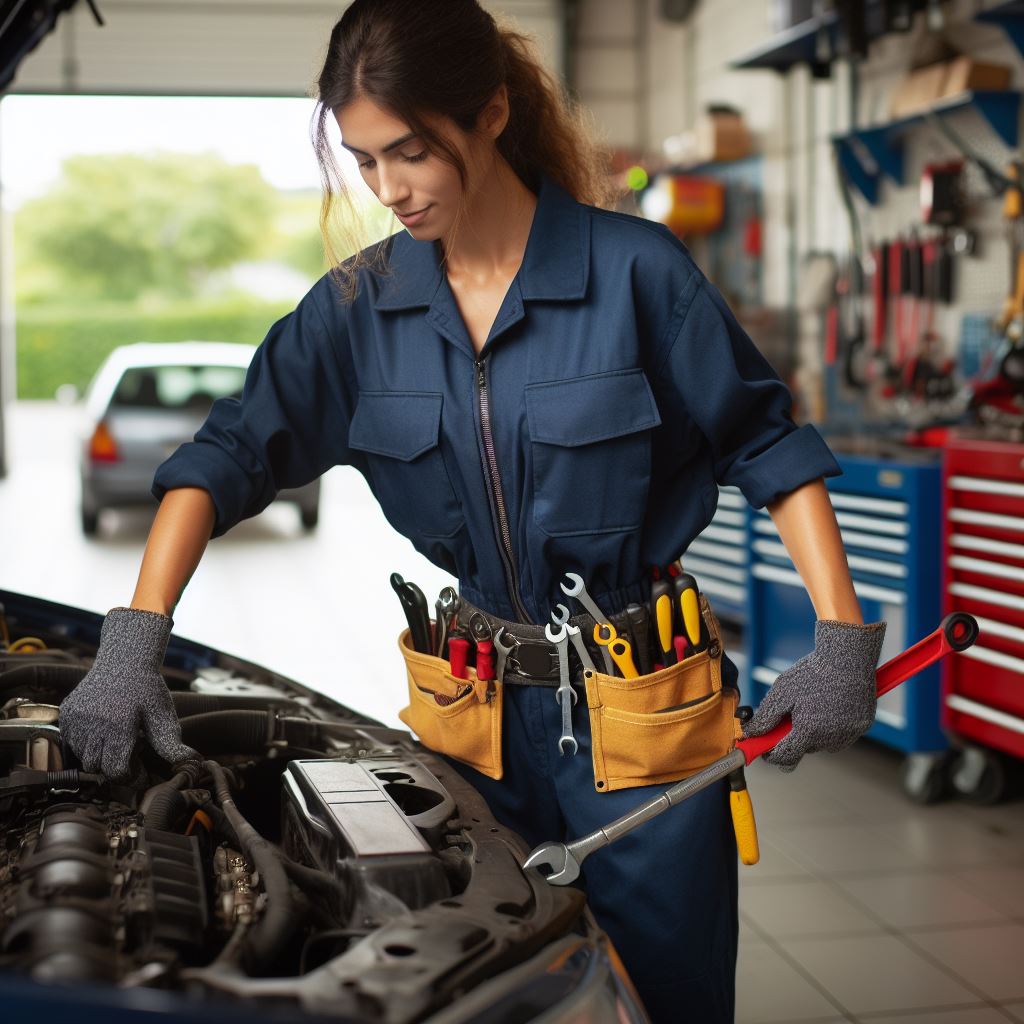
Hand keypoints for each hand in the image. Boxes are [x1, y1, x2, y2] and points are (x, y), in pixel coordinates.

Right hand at [59, 607, 199, 779]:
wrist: (124, 660)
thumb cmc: (148, 690)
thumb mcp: (162, 714)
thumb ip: (170, 742)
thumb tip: (190, 762)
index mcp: (120, 726)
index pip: (115, 771)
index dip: (129, 777)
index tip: (139, 772)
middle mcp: (94, 724)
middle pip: (97, 767)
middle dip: (113, 767)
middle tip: (128, 752)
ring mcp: (77, 718)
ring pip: (82, 757)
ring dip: (98, 755)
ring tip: (115, 739)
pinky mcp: (67, 713)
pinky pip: (70, 742)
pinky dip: (84, 743)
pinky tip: (101, 730)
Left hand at [743, 619, 885, 771]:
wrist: (848, 657)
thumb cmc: (812, 672)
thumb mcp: (782, 692)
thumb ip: (766, 717)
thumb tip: (751, 734)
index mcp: (808, 732)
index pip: (786, 758)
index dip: (772, 755)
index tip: (765, 749)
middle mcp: (830, 739)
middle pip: (805, 749)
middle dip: (794, 737)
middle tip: (792, 713)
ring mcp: (849, 734)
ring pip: (824, 744)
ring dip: (815, 733)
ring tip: (813, 706)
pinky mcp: (862, 726)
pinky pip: (842, 735)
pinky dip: (833, 727)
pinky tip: (830, 706)